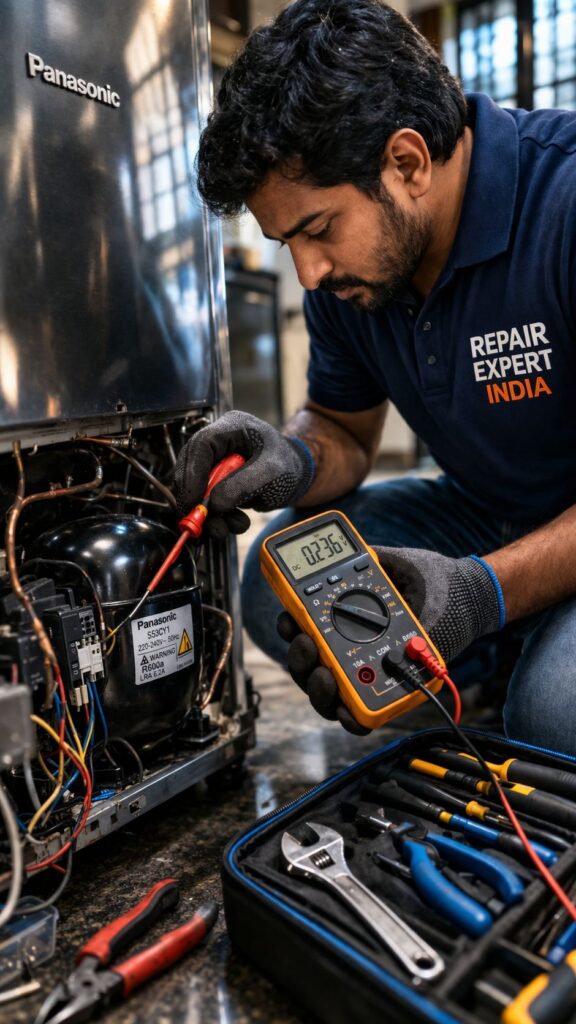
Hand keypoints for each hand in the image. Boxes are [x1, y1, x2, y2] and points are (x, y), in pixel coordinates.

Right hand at [173, 411, 313, 538]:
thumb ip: (243, 485)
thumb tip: (214, 504)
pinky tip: (235, 522)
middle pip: (191, 468)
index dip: (192, 473)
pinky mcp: (217, 482)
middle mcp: (219, 444)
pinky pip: (206, 502)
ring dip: (209, 514)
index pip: (201, 445)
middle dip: (195, 498)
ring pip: (196, 489)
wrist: (297, 477)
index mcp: (232, 428)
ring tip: (228, 526)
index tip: (193, 500)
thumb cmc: (289, 466)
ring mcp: (216, 464)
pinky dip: (217, 518)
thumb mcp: (272, 473)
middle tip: (199, 521)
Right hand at [278, 547, 501, 731]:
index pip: (303, 630)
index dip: (289, 629)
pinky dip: (352, 714)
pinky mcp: (387, 693)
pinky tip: (351, 706)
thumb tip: (343, 555)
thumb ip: (365, 561)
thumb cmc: (428, 581)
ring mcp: (366, 674)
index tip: (290, 620)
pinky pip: (362, 713)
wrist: (466, 594)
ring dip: (319, 688)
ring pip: (327, 695)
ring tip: (326, 674)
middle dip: (299, 659)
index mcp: (341, 621)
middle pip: (307, 667)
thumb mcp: (391, 566)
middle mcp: (348, 650)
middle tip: (307, 645)